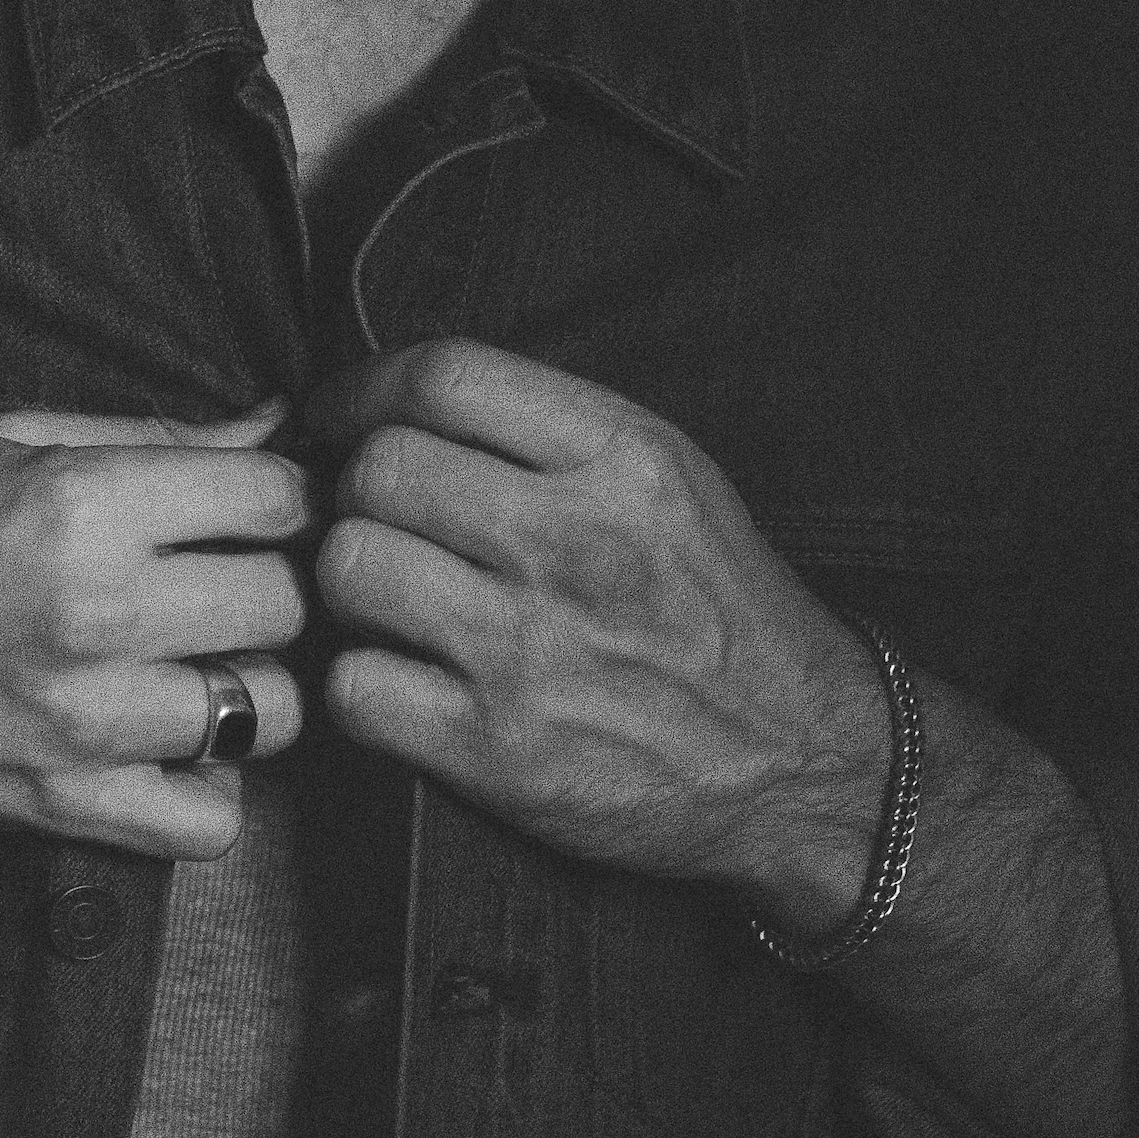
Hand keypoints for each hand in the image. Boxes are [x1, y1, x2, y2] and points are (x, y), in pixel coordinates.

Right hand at [0, 399, 309, 859]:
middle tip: (234, 581)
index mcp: (82, 504)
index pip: (276, 499)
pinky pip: (209, 822)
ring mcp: (84, 720)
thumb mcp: (4, 443)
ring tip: (207, 662)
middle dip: (275, 584)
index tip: (258, 510)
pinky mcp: (61, 806)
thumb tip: (273, 425)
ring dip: (255, 687)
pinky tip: (174, 745)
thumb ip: (152, 437)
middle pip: (287, 603)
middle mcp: (97, 610)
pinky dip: (211, 790)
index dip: (285, 496)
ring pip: (271, 712)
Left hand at [308, 342, 887, 922]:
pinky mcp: (499, 753)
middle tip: (370, 520)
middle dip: (353, 491)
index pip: (444, 377)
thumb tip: (394, 400)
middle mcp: (575, 544)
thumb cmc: (716, 607)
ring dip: (348, 584)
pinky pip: (354, 688)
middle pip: (380, 470)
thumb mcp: (669, 476)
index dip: (363, 389)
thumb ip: (546, 429)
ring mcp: (532, 651)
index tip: (340, 417)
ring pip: (349, 569)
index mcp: (621, 457)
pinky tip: (399, 681)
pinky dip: (359, 685)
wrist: (799, 761)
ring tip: (384, 600)